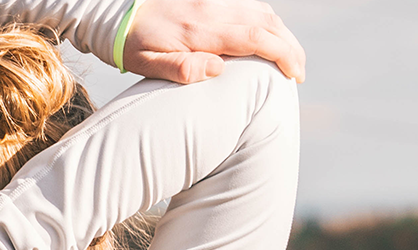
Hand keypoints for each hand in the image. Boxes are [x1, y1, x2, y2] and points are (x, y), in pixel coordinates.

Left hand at [121, 0, 306, 83]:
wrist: (118, 11)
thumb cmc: (132, 43)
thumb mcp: (146, 63)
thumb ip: (181, 69)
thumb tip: (218, 70)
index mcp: (199, 30)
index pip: (256, 38)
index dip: (283, 55)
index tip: (295, 75)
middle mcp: (212, 9)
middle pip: (267, 22)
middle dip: (291, 47)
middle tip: (299, 72)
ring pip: (262, 10)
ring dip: (282, 33)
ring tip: (290, 57)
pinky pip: (249, 3)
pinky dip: (267, 19)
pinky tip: (270, 37)